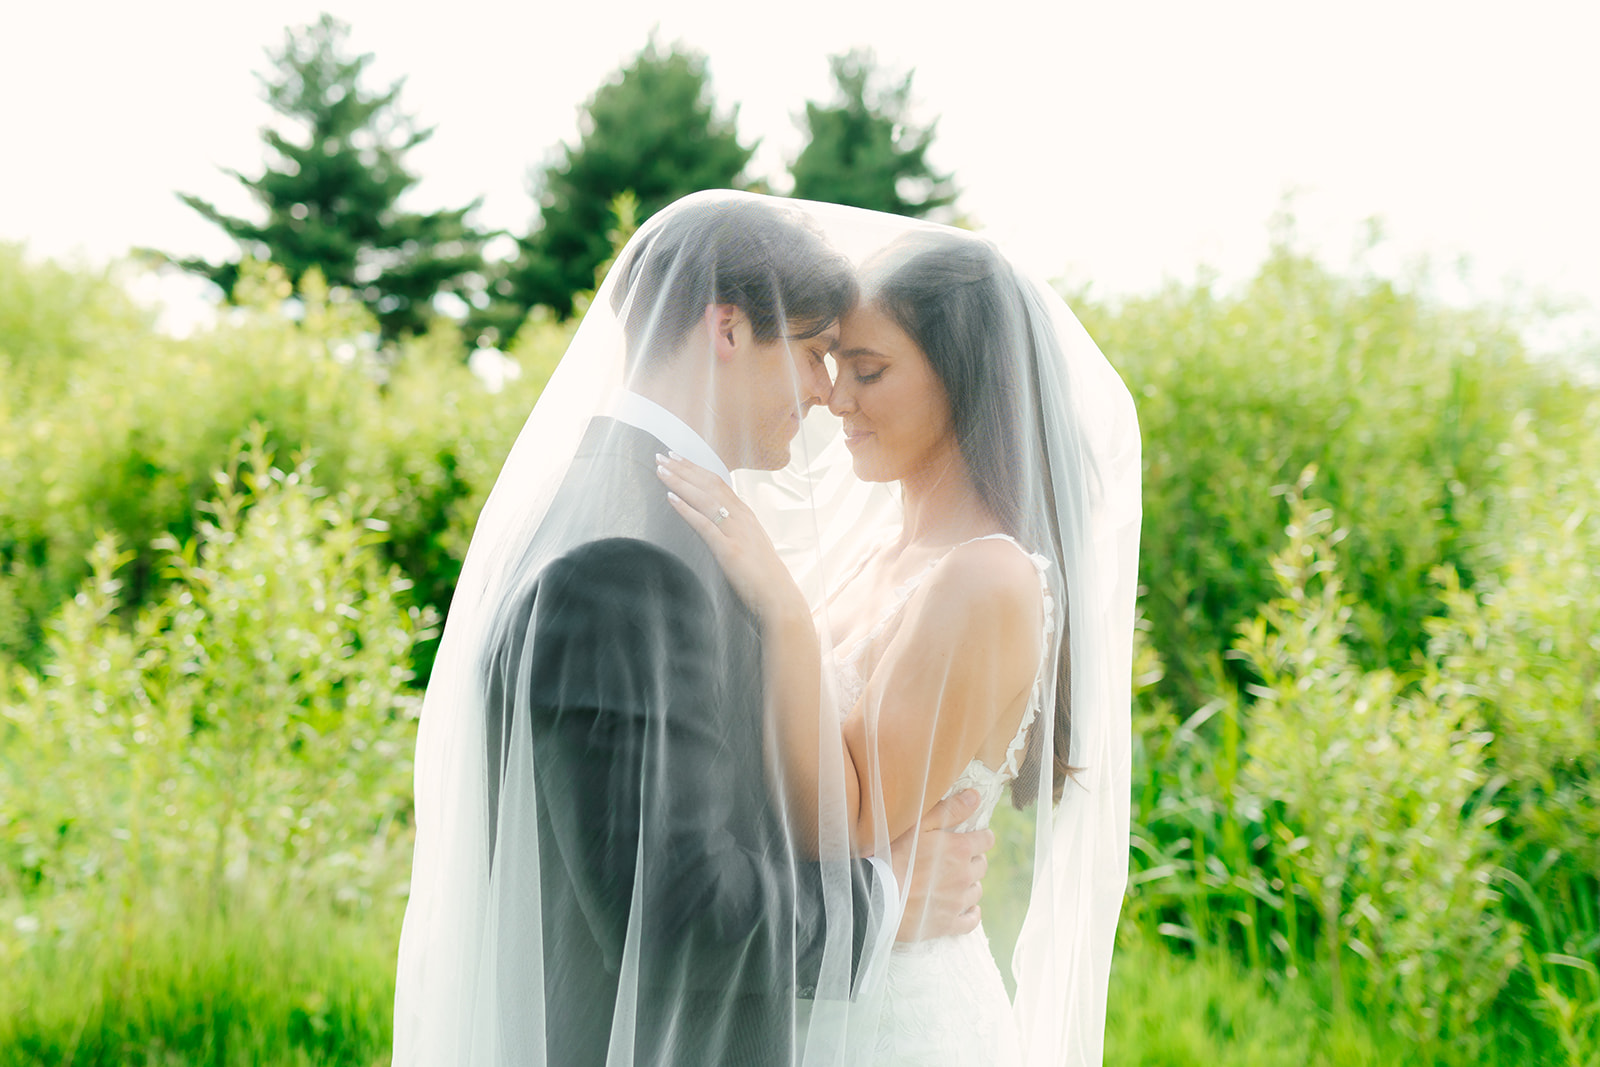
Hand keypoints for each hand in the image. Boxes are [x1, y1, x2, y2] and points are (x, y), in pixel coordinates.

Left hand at [657, 453, 804, 623]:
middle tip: (662, 455)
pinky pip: (704, 524)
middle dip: (684, 468)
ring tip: (661, 470)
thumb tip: (716, 522)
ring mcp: (736, 532)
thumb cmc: (764, 576)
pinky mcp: (729, 550)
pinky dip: (686, 509)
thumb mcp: (750, 544)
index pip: (718, 483)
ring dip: (680, 482)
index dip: (696, 468)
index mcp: (746, 515)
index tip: (677, 457)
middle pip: (709, 484)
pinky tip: (670, 498)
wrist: (779, 598)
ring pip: (705, 498)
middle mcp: (742, 517)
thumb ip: (734, 530)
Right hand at [891, 789, 994, 941]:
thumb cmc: (894, 855)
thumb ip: (949, 809)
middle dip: (973, 859)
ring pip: (976, 891)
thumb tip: (975, 796)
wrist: (877, 896)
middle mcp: (964, 876)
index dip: (980, 837)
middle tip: (957, 858)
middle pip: (981, 865)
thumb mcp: (919, 824)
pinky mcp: (948, 924)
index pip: (986, 840)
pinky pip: (971, 920)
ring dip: (970, 884)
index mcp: (959, 849)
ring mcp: (958, 902)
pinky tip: (965, 909)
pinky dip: (971, 913)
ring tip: (955, 881)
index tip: (972, 837)